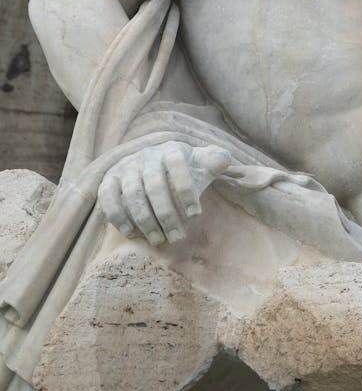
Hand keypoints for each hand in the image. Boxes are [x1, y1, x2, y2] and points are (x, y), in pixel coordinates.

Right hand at [97, 141, 230, 245]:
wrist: (153, 163)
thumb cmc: (184, 169)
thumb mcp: (201, 163)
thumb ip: (215, 160)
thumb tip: (224, 159)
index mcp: (171, 150)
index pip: (177, 164)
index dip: (186, 189)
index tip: (195, 215)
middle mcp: (146, 155)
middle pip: (154, 186)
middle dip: (166, 215)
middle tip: (176, 238)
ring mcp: (126, 166)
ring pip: (132, 194)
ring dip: (145, 221)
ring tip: (157, 240)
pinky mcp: (109, 179)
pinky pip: (108, 198)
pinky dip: (118, 216)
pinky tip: (131, 233)